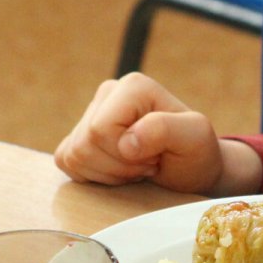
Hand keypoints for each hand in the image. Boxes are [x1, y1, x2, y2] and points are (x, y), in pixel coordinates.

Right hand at [53, 73, 262, 195]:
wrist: (189, 167)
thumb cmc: (195, 152)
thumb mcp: (195, 139)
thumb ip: (165, 130)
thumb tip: (126, 141)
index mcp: (132, 87)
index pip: (100, 130)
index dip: (125, 155)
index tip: (155, 156)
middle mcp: (107, 94)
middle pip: (85, 144)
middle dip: (118, 167)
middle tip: (147, 163)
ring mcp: (90, 114)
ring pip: (74, 155)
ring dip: (108, 173)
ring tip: (136, 165)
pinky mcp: (79, 135)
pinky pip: (67, 162)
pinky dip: (93, 175)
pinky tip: (119, 169)